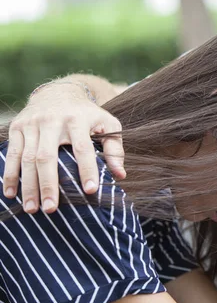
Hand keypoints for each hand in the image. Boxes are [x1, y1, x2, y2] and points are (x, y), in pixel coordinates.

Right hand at [2, 80, 124, 213]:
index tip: (90, 190)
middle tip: (51, 209)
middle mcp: (53, 120)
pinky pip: (12, 154)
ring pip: (27, 158)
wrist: (58, 93)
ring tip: (32, 209)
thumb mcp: (107, 124)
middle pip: (48, 156)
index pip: (83, 148)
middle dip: (49, 184)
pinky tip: (11, 194)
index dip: (87, 169)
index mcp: (78, 119)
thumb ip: (114, 149)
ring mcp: (32, 124)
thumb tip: (120, 175)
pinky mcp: (17, 127)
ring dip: (28, 185)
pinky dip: (10, 175)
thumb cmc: (88, 115)